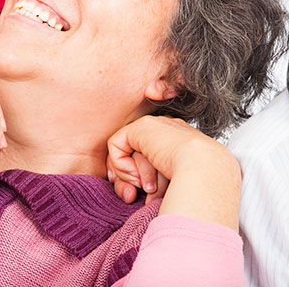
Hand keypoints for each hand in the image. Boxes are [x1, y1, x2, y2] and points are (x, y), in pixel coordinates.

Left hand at [106, 115, 240, 228]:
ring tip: (147, 189)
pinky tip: (136, 176)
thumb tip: (129, 194)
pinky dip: (121, 165)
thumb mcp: (173, 187)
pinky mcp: (141, 128)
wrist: (206, 172)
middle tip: (132, 196)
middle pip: (135, 155)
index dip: (136, 178)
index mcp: (182, 145)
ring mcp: (155, 127)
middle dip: (128, 179)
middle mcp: (168, 132)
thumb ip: (153, 185)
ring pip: (127, 153)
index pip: (149, 157)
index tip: (133, 195)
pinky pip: (116, 145)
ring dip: (131, 176)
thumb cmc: (199, 187)